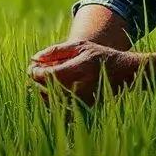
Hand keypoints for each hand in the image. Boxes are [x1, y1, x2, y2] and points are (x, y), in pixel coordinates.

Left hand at [27, 41, 144, 105]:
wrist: (123, 72)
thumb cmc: (98, 55)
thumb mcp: (79, 46)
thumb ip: (56, 51)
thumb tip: (34, 59)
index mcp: (81, 68)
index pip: (49, 75)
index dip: (35, 73)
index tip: (32, 68)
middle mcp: (82, 86)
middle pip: (47, 89)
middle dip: (37, 81)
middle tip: (36, 72)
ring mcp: (84, 100)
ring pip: (52, 101)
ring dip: (42, 91)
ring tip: (46, 80)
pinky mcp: (85, 109)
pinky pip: (61, 109)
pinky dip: (52, 101)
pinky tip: (54, 91)